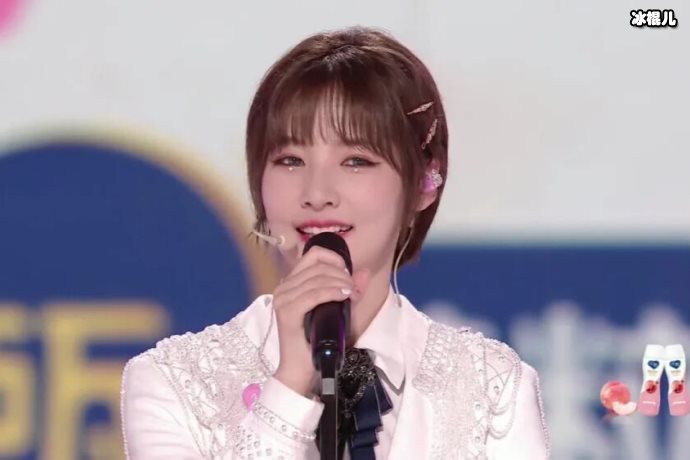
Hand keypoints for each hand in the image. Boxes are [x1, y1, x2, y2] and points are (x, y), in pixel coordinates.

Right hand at [272, 246, 367, 397]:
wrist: (301, 369)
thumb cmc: (316, 340)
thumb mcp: (337, 310)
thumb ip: (348, 289)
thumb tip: (364, 271)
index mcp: (291, 283)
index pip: (312, 255)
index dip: (334, 259)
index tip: (348, 273)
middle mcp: (283, 287)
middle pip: (317, 266)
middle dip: (341, 274)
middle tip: (354, 290)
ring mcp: (283, 299)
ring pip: (316, 278)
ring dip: (340, 283)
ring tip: (352, 294)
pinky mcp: (287, 312)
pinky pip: (313, 294)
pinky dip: (332, 292)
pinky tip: (344, 296)